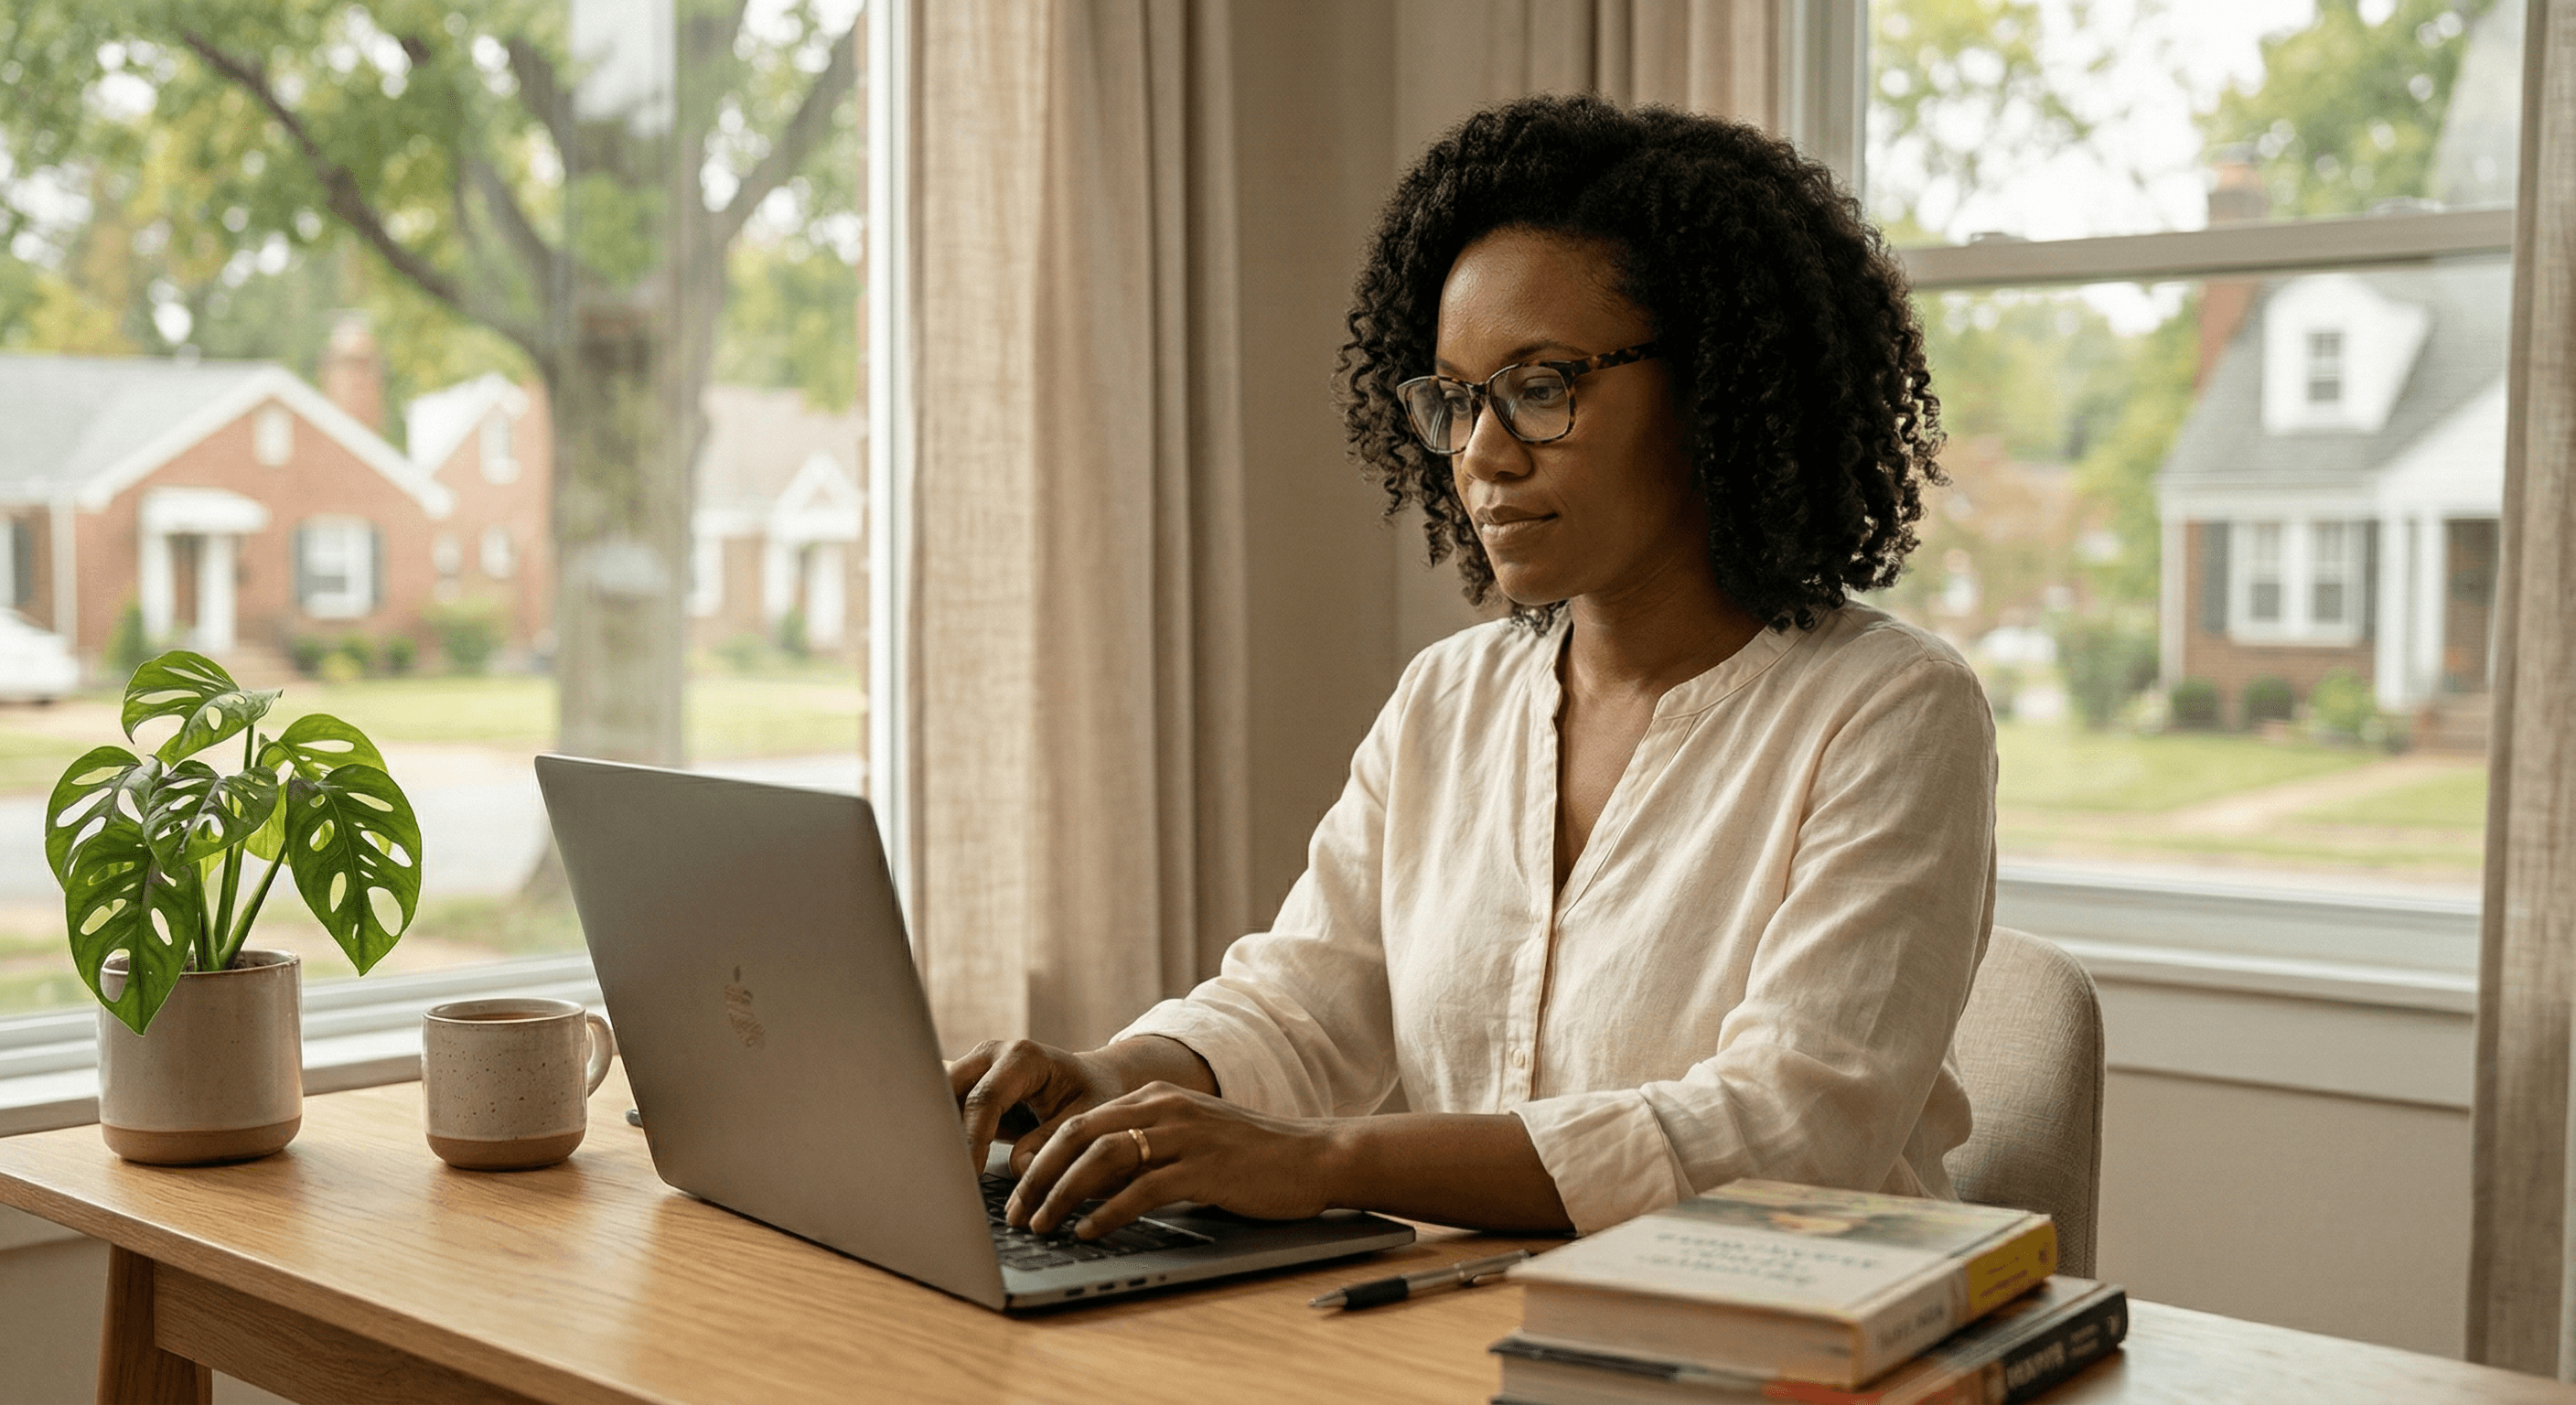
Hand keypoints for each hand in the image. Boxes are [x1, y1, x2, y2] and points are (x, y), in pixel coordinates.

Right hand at [947, 1038, 1124, 1175]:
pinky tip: (944, 1158)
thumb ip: (1051, 1141)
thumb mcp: (1085, 1118)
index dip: (972, 1139)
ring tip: (939, 1167)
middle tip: (944, 1172)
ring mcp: (975, 1065)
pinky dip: (942, 1128)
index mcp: (1024, 1058)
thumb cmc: (1093, 1094)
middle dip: (943, 1131)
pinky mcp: (967, 1081)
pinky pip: (944, 1104)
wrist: (1092, 1079)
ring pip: (939, 1096)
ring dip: (938, 1129)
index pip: (985, 1099)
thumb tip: (1018, 1167)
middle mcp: (992, 1054)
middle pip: (950, 1091)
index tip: (969, 1175)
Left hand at [1004, 1082, 1341, 1238]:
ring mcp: (1185, 1137)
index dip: (1041, 1156)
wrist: (1315, 1156)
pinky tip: (1088, 1231)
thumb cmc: (1251, 1157)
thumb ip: (1144, 1152)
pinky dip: (1107, 1212)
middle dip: (1040, 1176)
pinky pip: (1142, 1189)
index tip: (1017, 1190)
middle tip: (1016, 1214)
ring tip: (1042, 1225)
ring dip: (1063, 1195)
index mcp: (1156, 1098)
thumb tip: (1089, 1185)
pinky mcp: (1205, 1169)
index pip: (1080, 1121)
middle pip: (1080, 1135)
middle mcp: (1166, 1109)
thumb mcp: (1189, 1141)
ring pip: (1103, 1159)